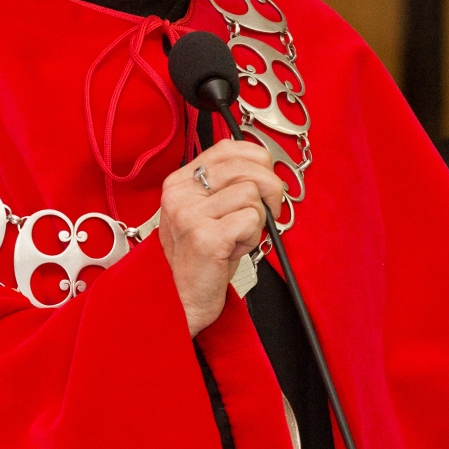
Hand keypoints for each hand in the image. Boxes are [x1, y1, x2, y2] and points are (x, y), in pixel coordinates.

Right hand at [159, 138, 285, 335]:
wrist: (182, 300)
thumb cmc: (201, 257)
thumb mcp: (208, 210)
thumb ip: (226, 184)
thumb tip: (264, 164)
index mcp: (180, 182)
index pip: (228, 148)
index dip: (258, 161)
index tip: (263, 181)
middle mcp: (180, 194)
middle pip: (246, 167)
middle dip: (269, 189)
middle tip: (265, 213)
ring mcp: (190, 214)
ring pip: (252, 194)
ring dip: (256, 220)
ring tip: (237, 237)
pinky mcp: (205, 237)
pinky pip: (251, 219)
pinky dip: (252, 237)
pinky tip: (234, 249)